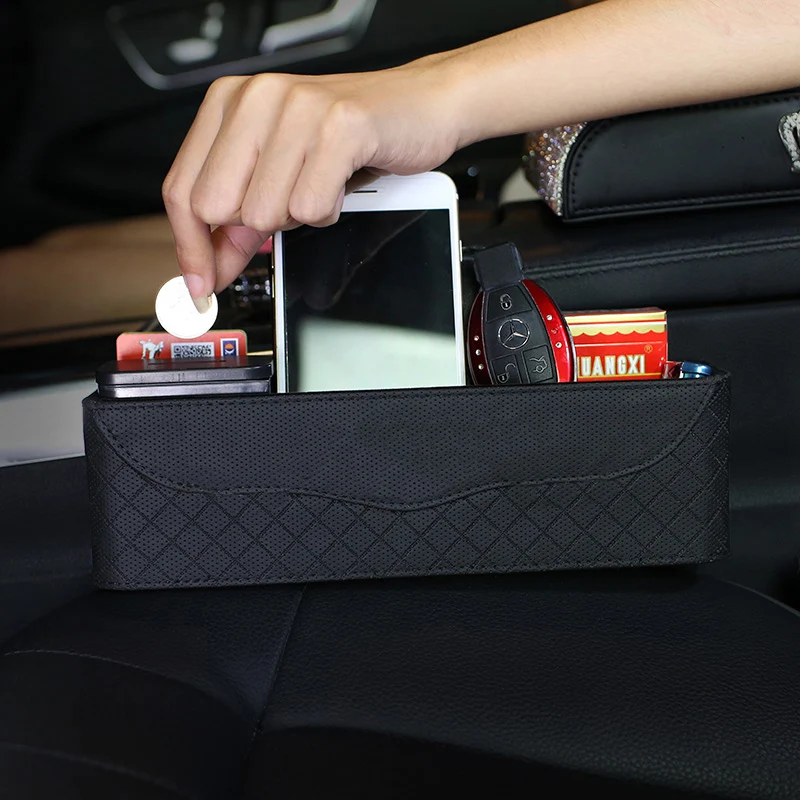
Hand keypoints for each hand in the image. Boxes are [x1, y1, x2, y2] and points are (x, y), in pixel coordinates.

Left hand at [162, 61, 461, 308]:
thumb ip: (239, 224)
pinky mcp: (339, 126)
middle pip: (217, 207)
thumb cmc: (350, 139)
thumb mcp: (281, 175)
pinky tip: (342, 183)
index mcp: (230, 104)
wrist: (421, 107)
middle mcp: (256, 99)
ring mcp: (297, 109)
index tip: (200, 284)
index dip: (191, 247)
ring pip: (265, 213)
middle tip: (289, 206)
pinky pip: (311, 208)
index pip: (182, 190)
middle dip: (254, 228)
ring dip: (298, 218)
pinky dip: (329, 212)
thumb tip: (207, 272)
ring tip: (322, 184)